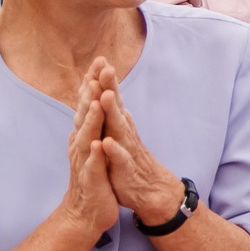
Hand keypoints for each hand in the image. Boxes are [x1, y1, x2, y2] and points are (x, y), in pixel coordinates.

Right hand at [58, 75, 120, 236]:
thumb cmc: (92, 177)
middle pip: (85, 113)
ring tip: (97, 99)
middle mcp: (81, 144)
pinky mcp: (91, 180)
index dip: (93, 83)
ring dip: (92, 118)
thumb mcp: (93, 145)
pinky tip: (98, 144)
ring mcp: (84, 161)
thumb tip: (93, 98)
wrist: (86, 213)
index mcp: (84, 134)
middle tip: (98, 68)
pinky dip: (95, 155)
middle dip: (92, 91)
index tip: (100, 60)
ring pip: (87, 136)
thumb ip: (92, 123)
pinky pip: (92, 166)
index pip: (88, 104)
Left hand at [86, 62, 186, 225]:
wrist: (150, 190)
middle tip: (106, 68)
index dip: (103, 81)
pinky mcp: (125, 168)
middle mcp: (124, 132)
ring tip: (105, 97)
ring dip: (112, 113)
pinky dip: (113, 150)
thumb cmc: (127, 161)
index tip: (99, 60)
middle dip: (109, 87)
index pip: (109, 99)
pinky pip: (119, 158)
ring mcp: (126, 149)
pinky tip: (106, 143)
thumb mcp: (117, 133)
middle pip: (115, 106)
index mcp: (118, 124)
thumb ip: (111, 112)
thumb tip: (104, 88)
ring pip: (118, 128)